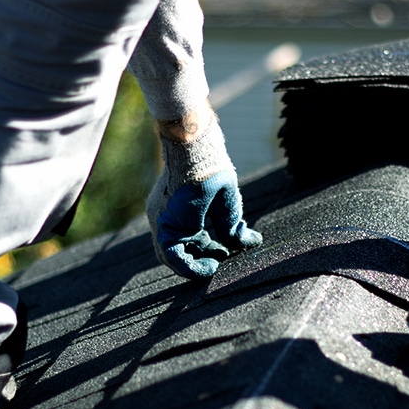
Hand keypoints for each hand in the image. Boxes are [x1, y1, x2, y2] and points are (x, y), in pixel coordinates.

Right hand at [147, 120, 261, 278]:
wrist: (192, 138)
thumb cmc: (210, 169)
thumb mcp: (227, 202)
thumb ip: (234, 227)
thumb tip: (249, 242)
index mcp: (171, 224)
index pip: (176, 260)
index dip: (196, 270)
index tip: (216, 266)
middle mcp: (160, 221)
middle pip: (176, 255)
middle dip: (199, 260)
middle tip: (222, 258)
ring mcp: (159, 212)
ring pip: (176, 243)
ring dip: (197, 248)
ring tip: (221, 247)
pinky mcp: (164, 205)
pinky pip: (175, 230)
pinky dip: (192, 236)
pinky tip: (212, 231)